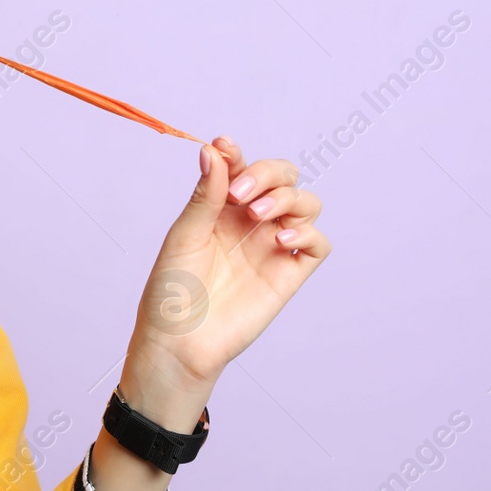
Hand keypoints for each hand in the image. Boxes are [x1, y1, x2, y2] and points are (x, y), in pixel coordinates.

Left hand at [128, 137, 330, 393]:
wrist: (179, 342)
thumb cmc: (172, 291)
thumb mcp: (184, 236)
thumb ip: (205, 195)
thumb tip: (214, 149)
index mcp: (221, 207)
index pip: (241, 167)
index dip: (237, 153)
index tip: (224, 148)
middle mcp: (251, 222)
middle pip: (283, 177)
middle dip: (268, 173)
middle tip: (240, 193)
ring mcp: (272, 246)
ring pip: (306, 204)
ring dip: (288, 198)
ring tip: (257, 216)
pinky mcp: (288, 274)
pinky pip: (318, 245)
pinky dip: (308, 234)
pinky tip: (280, 240)